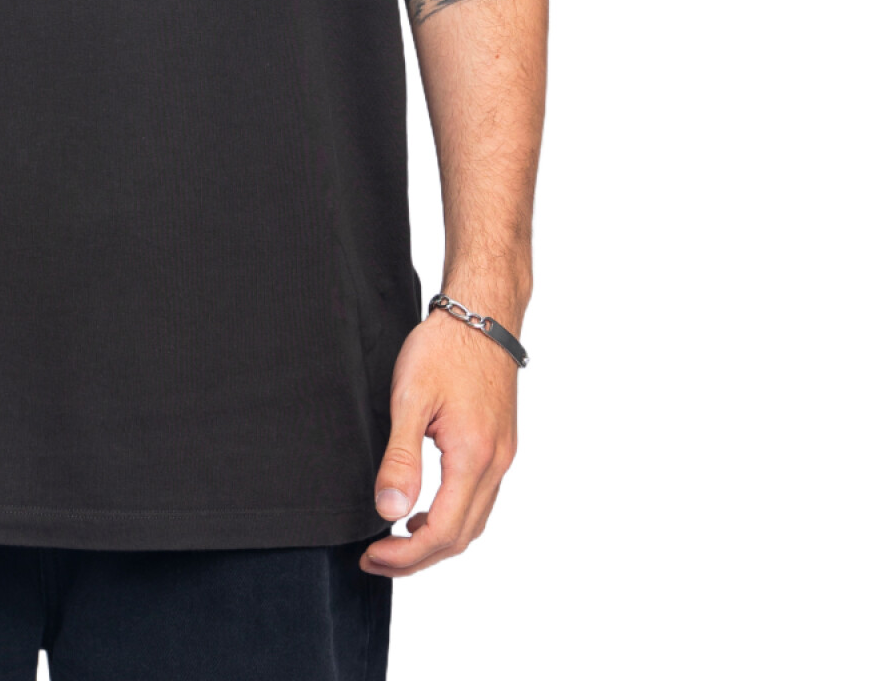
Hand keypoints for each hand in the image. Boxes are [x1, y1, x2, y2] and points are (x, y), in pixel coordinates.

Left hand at [359, 310, 518, 577]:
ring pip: (473, 523)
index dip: (406, 554)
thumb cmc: (445, 348)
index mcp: (474, 457)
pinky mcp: (500, 446)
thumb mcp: (411, 397)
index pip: (443, 532)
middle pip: (460, 537)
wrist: (483, 315)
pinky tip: (424, 510)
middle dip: (417, 557)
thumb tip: (389, 511)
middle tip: (375, 558)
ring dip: (436, 541)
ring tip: (394, 542)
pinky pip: (479, 500)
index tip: (371, 556)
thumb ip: (401, 457)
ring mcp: (502, 457)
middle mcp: (496, 464)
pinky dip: (452, 518)